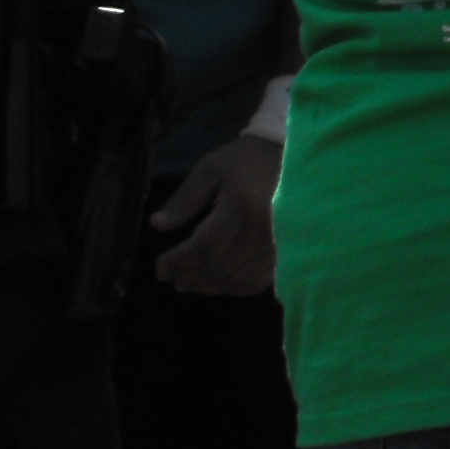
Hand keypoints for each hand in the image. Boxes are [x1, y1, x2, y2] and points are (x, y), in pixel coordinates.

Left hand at [149, 134, 280, 296]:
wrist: (293, 160)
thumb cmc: (246, 162)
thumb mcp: (210, 169)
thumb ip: (184, 199)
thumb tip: (157, 224)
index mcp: (242, 207)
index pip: (203, 247)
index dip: (177, 262)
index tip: (160, 267)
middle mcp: (262, 232)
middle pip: (217, 269)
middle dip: (188, 276)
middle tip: (170, 276)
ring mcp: (276, 247)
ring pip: (234, 281)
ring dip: (207, 286)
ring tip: (189, 282)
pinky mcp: (284, 255)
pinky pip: (255, 284)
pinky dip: (232, 288)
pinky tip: (218, 282)